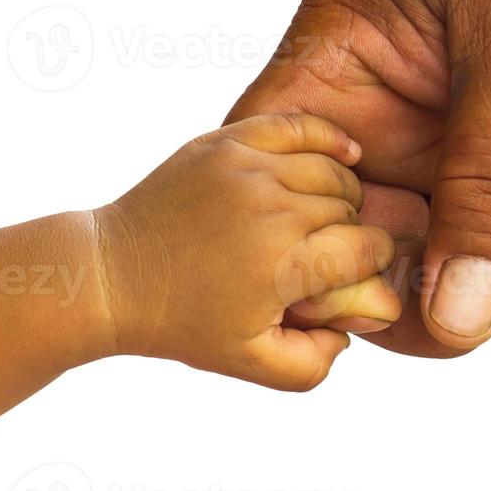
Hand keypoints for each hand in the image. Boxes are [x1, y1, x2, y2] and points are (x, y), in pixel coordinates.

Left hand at [95, 113, 398, 390]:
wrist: (113, 277)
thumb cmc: (183, 322)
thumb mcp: (252, 363)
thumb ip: (314, 364)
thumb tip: (349, 332)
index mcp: (285, 265)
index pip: (369, 249)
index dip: (376, 263)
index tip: (360, 272)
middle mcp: (273, 210)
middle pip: (352, 209)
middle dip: (353, 232)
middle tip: (331, 251)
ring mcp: (248, 170)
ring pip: (331, 169)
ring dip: (342, 192)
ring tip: (328, 214)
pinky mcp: (227, 144)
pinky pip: (296, 126)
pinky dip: (328, 137)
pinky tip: (345, 153)